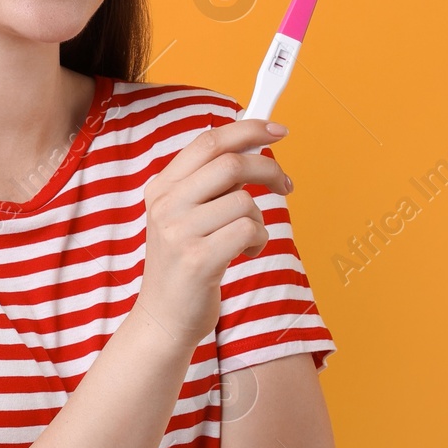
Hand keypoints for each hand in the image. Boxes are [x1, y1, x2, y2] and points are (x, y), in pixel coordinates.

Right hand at [136, 118, 291, 347]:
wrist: (164, 318)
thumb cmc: (184, 265)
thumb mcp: (183, 217)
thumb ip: (208, 185)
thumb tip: (252, 150)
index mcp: (161, 187)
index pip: (208, 142)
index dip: (247, 130)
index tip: (276, 130)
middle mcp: (166, 205)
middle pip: (230, 163)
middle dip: (269, 169)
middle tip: (285, 185)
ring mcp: (179, 232)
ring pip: (244, 201)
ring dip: (260, 219)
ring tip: (248, 238)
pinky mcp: (198, 260)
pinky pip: (248, 230)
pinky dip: (259, 241)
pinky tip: (246, 253)